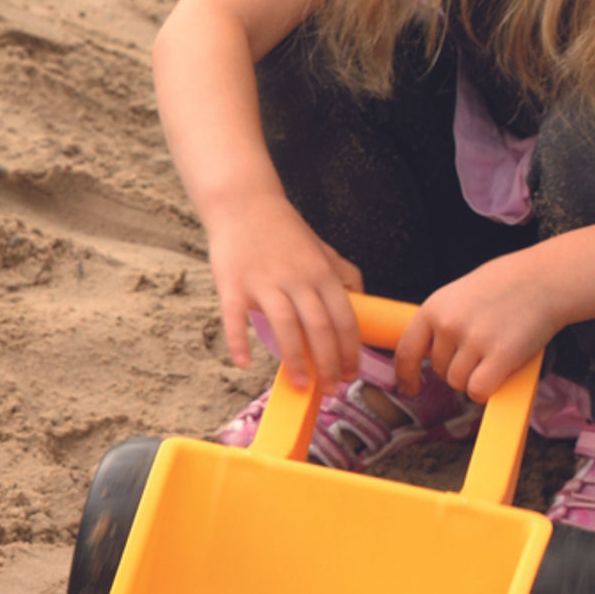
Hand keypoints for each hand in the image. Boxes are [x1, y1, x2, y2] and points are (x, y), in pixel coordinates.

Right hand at [201, 191, 363, 389]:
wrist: (243, 203)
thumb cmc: (283, 230)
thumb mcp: (322, 248)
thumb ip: (343, 274)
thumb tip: (362, 300)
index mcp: (321, 273)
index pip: (344, 319)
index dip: (350, 352)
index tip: (350, 375)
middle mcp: (296, 278)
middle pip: (319, 329)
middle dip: (328, 365)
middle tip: (330, 390)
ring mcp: (263, 282)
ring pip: (285, 328)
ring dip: (295, 361)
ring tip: (301, 385)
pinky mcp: (232, 284)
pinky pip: (236, 318)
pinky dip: (239, 343)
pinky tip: (244, 363)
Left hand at [394, 253, 565, 402]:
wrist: (546, 279)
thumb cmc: (507, 285)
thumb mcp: (460, 294)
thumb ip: (442, 321)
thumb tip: (428, 354)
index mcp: (434, 307)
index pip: (406, 351)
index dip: (405, 375)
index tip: (411, 388)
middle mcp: (448, 324)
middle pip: (440, 370)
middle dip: (458, 368)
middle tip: (484, 349)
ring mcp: (474, 340)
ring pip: (459, 383)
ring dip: (475, 378)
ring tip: (495, 354)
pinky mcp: (500, 355)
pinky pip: (479, 390)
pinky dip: (487, 390)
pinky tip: (500, 375)